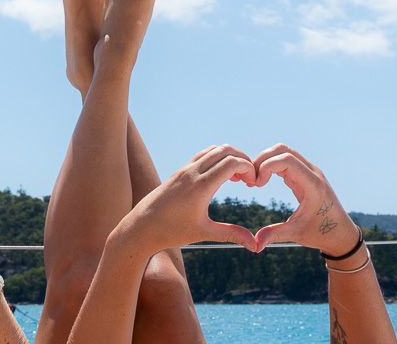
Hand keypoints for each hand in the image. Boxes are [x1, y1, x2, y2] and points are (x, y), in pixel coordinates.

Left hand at [108, 145, 258, 258]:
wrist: (140, 228)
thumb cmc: (171, 232)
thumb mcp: (204, 232)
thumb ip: (231, 234)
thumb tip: (256, 246)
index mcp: (201, 186)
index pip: (232, 162)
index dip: (249, 168)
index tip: (255, 183)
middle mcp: (192, 172)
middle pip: (225, 150)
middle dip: (243, 160)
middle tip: (250, 179)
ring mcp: (184, 170)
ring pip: (213, 150)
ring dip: (229, 157)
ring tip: (238, 179)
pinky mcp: (178, 172)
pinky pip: (202, 156)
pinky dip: (216, 159)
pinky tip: (221, 177)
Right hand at [248, 143, 360, 255]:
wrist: (341, 233)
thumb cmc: (321, 233)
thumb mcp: (296, 234)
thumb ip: (274, 234)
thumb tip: (254, 245)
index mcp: (313, 185)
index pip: (286, 160)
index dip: (266, 167)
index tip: (256, 185)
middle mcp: (313, 173)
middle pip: (283, 150)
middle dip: (262, 160)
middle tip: (251, 179)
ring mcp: (311, 171)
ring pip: (284, 151)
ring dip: (266, 160)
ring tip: (255, 180)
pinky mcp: (306, 174)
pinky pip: (287, 159)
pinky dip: (272, 164)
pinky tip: (263, 180)